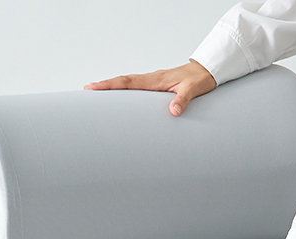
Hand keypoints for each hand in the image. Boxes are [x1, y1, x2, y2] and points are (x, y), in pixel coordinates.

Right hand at [84, 61, 216, 115]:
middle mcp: (151, 79)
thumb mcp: (194, 90)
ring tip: (97, 93)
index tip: (94, 87)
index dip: (110, 85)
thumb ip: (183, 100)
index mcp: (156, 80)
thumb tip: (173, 111)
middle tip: (86, 90)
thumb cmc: (200, 79)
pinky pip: (136, 86)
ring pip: (128, 83)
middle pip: (123, 81)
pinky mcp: (156, 85)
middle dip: (104, 85)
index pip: (128, 82)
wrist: (208, 70)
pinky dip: (124, 89)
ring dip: (112, 87)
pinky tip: (119, 96)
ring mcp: (153, 81)